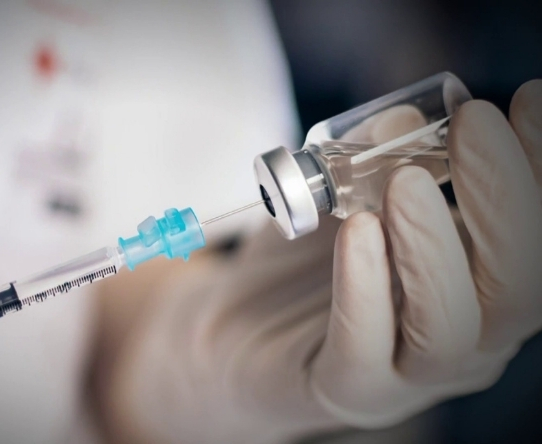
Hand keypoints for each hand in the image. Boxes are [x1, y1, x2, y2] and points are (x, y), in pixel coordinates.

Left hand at [95, 80, 541, 442]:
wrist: (234, 325)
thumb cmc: (305, 260)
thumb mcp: (341, 198)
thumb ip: (373, 163)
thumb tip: (401, 124)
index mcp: (479, 285)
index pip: (532, 236)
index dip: (538, 169)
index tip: (527, 98)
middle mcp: (464, 333)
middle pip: (515, 285)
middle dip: (504, 199)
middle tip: (475, 123)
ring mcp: (409, 373)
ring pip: (452, 325)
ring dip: (435, 244)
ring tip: (407, 180)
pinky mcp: (348, 388)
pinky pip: (365, 346)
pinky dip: (366, 285)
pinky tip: (357, 229)